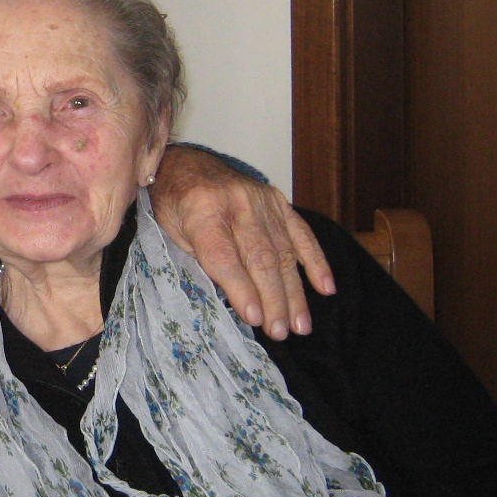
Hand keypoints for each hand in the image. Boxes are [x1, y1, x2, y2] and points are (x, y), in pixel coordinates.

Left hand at [150, 144, 335, 339]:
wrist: (183, 164)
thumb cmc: (173, 205)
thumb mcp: (171, 233)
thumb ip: (201, 260)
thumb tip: (234, 299)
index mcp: (202, 209)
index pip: (225, 256)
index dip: (241, 289)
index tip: (255, 318)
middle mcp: (237, 202)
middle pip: (260, 257)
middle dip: (273, 299)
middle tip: (280, 332)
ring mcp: (262, 199)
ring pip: (284, 252)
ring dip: (294, 292)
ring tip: (300, 325)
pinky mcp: (278, 200)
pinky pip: (302, 233)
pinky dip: (316, 262)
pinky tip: (326, 288)